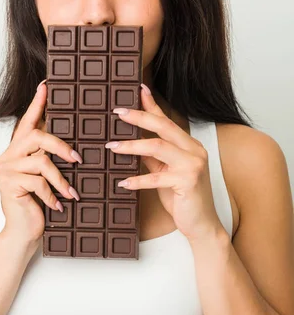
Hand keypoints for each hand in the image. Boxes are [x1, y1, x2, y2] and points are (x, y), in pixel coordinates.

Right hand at [0, 79, 80, 247]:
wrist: (22, 232)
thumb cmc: (37, 204)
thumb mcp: (45, 178)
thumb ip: (50, 159)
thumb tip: (75, 147)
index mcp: (18, 150)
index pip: (27, 121)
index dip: (38, 103)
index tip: (47, 85)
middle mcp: (8, 155)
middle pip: (36, 136)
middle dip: (60, 145)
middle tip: (77, 159)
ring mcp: (6, 169)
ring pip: (40, 162)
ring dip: (60, 179)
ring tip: (71, 192)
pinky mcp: (9, 184)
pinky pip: (38, 183)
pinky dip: (52, 195)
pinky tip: (58, 205)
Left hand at [105, 85, 224, 242]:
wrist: (202, 225)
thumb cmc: (183, 198)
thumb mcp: (165, 172)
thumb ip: (153, 156)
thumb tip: (133, 141)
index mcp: (189, 145)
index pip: (167, 120)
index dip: (151, 105)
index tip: (137, 90)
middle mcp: (194, 150)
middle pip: (163, 127)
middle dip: (139, 117)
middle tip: (117, 112)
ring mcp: (193, 165)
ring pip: (158, 147)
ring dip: (131, 146)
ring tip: (111, 147)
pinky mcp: (188, 182)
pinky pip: (156, 178)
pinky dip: (137, 180)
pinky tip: (123, 183)